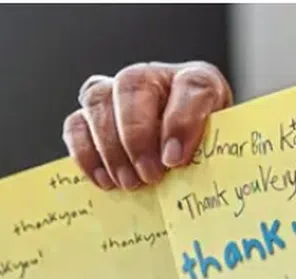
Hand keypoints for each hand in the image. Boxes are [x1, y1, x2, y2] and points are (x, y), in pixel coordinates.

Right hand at [62, 61, 232, 189]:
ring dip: (110, 146)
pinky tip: (104, 181)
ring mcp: (118, 90)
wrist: (190, 156)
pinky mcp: (93, 112)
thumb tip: (201, 183)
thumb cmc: (207, 152)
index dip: (181, 121)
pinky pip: (75, 123)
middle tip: (149, 175)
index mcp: (197, 80)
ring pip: (98, 99)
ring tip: (128, 183)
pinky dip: (85, 153)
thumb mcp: (219, 151)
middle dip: (137, 135)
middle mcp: (154, 77)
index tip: (175, 160)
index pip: (192, 85)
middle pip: (133, 85)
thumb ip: (213, 155)